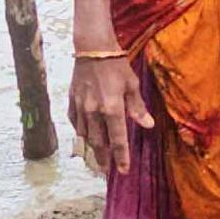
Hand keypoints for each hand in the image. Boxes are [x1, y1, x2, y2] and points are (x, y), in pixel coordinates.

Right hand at [69, 52, 155, 176]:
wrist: (92, 48)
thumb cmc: (116, 64)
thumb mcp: (132, 85)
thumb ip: (137, 108)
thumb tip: (148, 125)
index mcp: (112, 108)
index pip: (118, 139)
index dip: (121, 157)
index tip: (124, 170)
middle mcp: (94, 111)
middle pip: (98, 142)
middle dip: (104, 158)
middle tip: (107, 170)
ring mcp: (81, 107)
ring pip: (85, 135)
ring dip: (92, 147)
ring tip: (97, 156)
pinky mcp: (72, 101)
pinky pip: (75, 122)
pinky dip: (80, 131)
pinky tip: (84, 135)